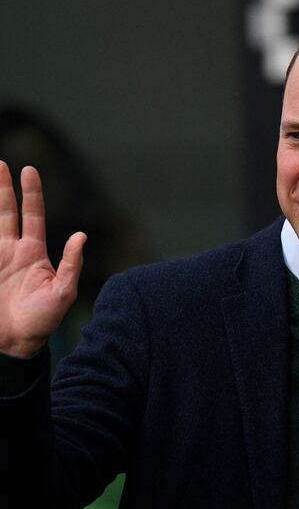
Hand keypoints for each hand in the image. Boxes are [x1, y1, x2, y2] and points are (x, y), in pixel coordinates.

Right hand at [0, 162, 84, 358]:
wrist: (16, 344)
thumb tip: (81, 235)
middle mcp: (13, 251)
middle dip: (3, 189)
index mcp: (34, 253)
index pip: (33, 216)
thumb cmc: (44, 320)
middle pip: (6, 213)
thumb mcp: (64, 292)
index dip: (31, 193)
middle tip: (1, 164)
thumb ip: (72, 264)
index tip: (28, 170)